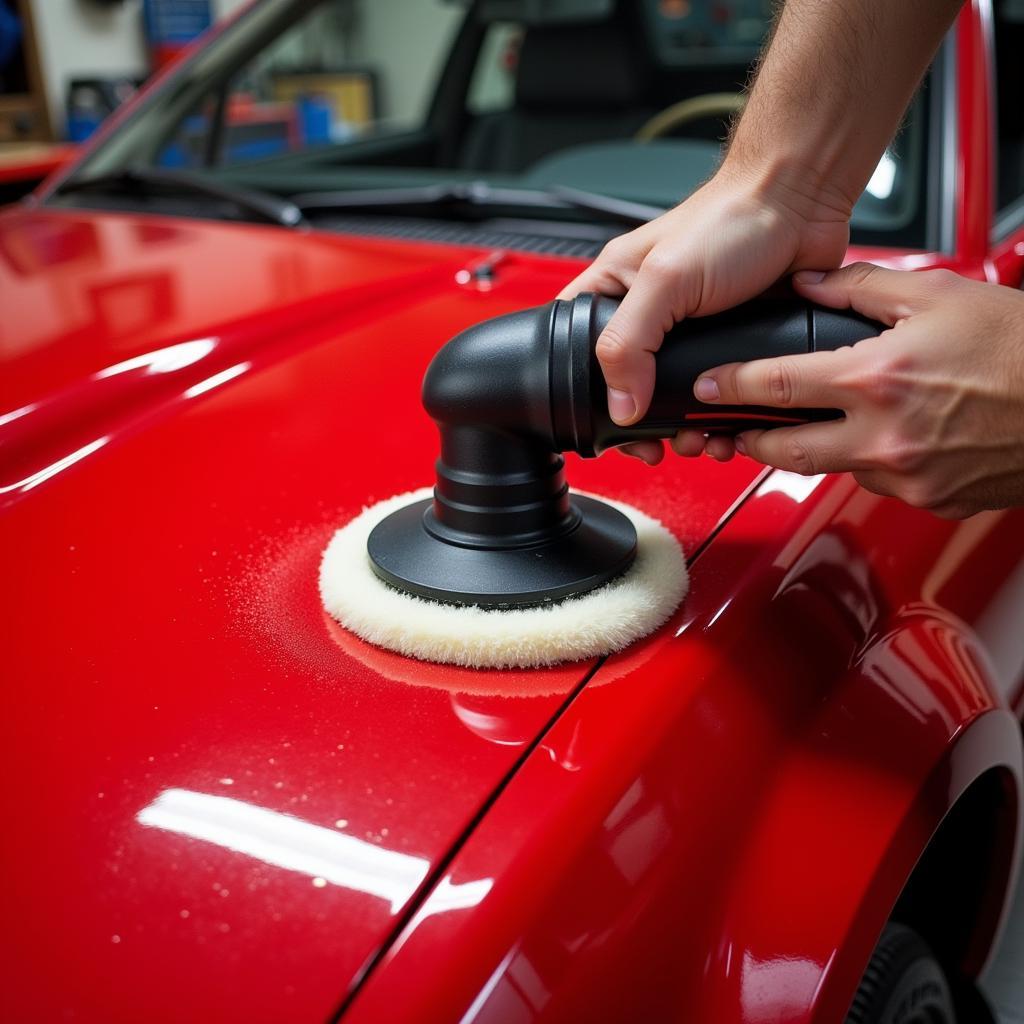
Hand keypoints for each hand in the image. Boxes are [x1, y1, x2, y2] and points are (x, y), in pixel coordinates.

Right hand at [557, 162, 851, 463]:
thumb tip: (620, 406)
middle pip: (626, 385)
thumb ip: (631, 342)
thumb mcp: (666, 280)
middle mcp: (649, 313)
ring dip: (684, 429)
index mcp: (614, 289)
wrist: (800, 206)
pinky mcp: (728, 343)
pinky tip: (729, 429)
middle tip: (655, 445)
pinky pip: (718, 394)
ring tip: (699, 441)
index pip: (574, 346)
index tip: (604, 425)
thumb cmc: (732, 219)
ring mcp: (689, 332)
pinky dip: (722, 419)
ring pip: (673, 398)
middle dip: (641, 424)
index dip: (579, 390)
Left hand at [691, 263, 1023, 517]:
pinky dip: (866, 462)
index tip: (704, 389)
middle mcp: (883, 436)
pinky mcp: (928, 499)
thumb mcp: (937, 294)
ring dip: (811, 450)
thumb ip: (862, 288)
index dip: (727, 387)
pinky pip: (877, 484)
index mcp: (876, 379)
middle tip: (734, 430)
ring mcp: (906, 475)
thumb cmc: (1019, 348)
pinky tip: (879, 439)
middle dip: (750, 440)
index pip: (775, 386)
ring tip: (809, 427)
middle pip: (784, 449)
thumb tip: (811, 284)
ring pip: (831, 469)